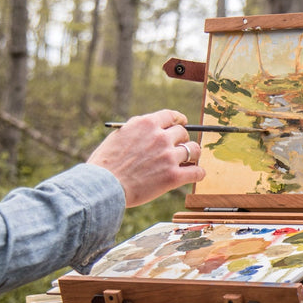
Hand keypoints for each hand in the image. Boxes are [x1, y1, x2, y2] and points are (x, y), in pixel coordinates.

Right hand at [86, 109, 204, 206]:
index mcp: (146, 124)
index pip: (171, 116)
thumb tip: (150, 130)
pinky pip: (196, 172)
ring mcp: (168, 156)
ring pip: (193, 150)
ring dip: (193, 155)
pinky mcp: (173, 176)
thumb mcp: (119, 136)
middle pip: (183, 133)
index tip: (182, 123)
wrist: (103, 186)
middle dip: (182, 140)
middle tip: (179, 149)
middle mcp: (160, 137)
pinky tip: (197, 174)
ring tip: (189, 161)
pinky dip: (198, 173)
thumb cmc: (106, 164)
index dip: (179, 120)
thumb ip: (137, 131)